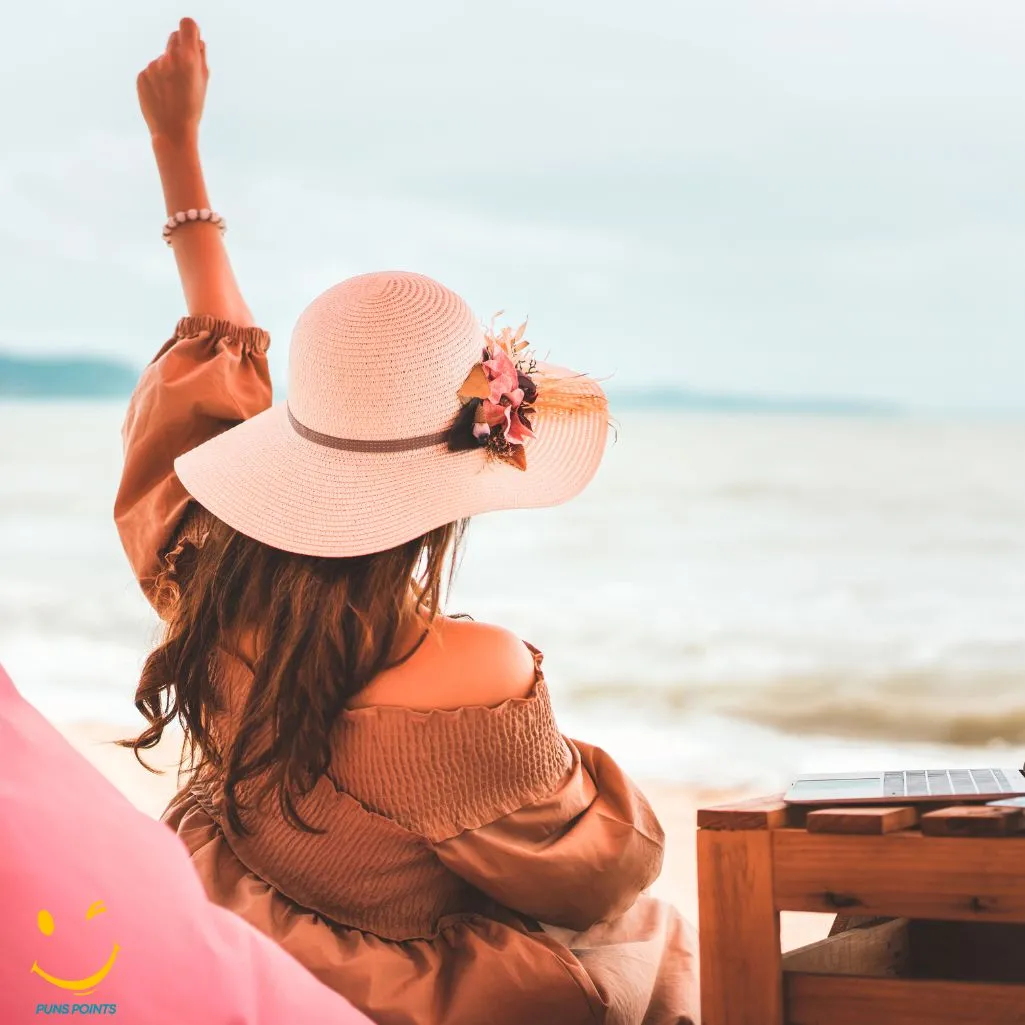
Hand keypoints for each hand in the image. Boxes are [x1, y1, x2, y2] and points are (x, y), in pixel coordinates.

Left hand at [137, 17, 208, 146]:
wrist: (173, 133)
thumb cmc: (192, 109)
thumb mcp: (203, 83)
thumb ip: (200, 58)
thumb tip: (197, 41)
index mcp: (188, 58)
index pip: (187, 25)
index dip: (190, 30)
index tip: (192, 39)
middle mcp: (169, 58)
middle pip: (174, 38)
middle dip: (180, 49)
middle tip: (184, 70)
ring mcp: (153, 66)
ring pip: (163, 59)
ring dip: (168, 70)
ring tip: (173, 93)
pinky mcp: (141, 76)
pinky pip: (151, 71)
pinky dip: (157, 81)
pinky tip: (162, 97)